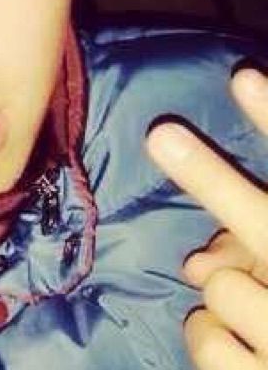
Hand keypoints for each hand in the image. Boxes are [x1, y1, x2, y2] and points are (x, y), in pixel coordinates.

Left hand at [147, 68, 267, 369]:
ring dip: (226, 295)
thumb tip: (194, 264)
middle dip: (211, 178)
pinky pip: (205, 338)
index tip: (243, 77)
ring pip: (219, 285)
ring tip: (258, 314)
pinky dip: (213, 339)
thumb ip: (254, 251)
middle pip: (262, 222)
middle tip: (162, 134)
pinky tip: (245, 350)